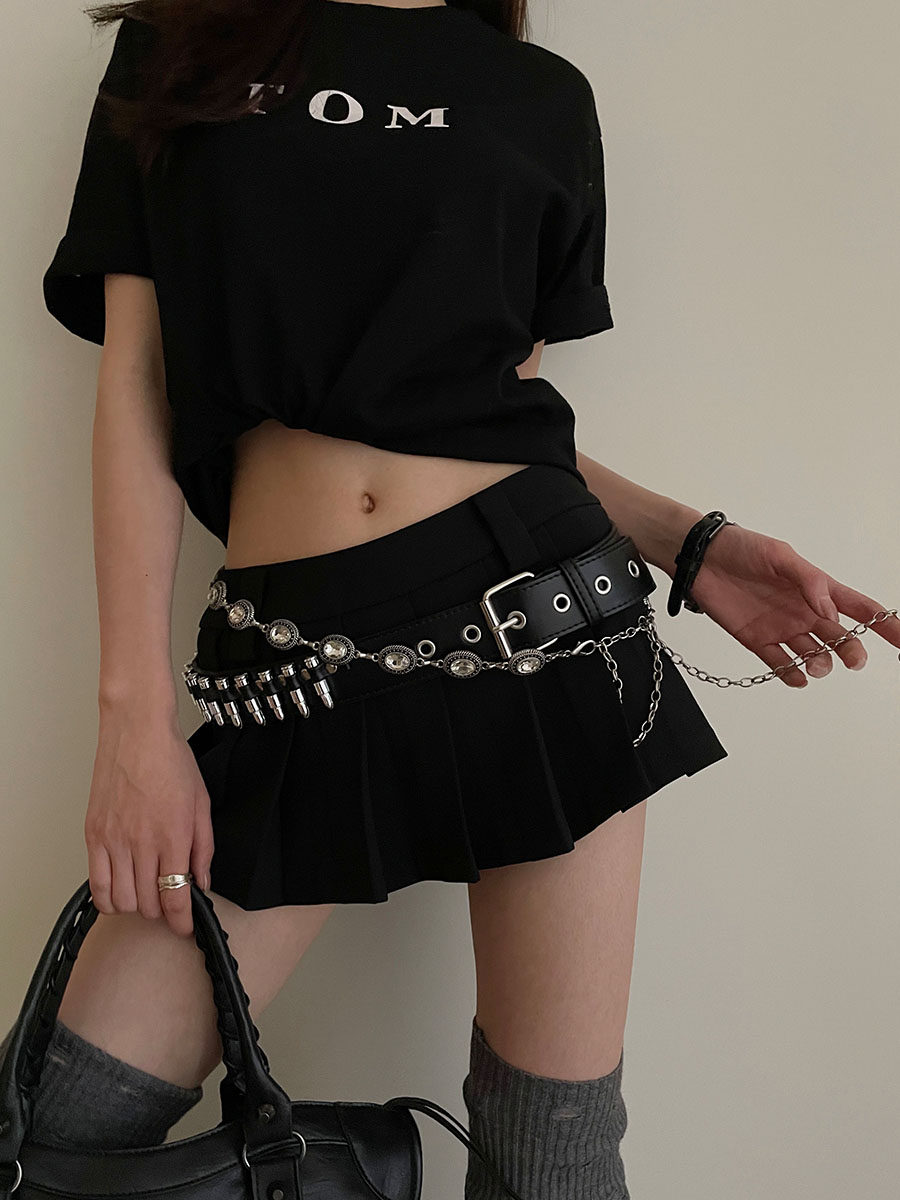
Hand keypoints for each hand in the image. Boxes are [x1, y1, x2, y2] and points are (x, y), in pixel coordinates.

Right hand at [85, 707, 214, 935]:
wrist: (137, 733)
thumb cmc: (171, 760)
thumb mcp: (202, 803)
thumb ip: (204, 848)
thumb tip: (202, 881)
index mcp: (173, 836)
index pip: (176, 897)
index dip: (182, 921)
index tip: (186, 927)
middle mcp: (141, 843)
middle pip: (148, 904)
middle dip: (162, 911)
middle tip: (169, 901)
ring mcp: (114, 840)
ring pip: (121, 900)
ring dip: (136, 906)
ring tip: (146, 895)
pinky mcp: (94, 835)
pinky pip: (96, 884)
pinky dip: (108, 898)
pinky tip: (120, 892)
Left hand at [684, 524, 899, 686]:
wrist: (701, 559)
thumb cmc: (742, 548)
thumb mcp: (780, 556)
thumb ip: (808, 581)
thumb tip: (830, 609)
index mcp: (817, 589)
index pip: (860, 608)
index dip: (886, 624)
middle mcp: (804, 611)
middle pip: (842, 639)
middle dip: (852, 651)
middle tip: (852, 659)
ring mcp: (782, 628)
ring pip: (814, 656)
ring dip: (821, 665)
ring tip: (815, 665)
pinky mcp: (757, 640)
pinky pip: (780, 664)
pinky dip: (790, 674)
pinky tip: (795, 675)